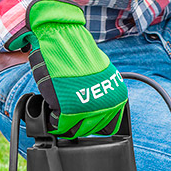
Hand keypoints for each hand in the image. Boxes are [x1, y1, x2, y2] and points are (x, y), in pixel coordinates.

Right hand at [8, 0, 126, 137]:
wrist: (64, 39)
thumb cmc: (79, 55)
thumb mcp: (101, 76)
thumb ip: (101, 95)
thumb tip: (94, 112)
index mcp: (117, 98)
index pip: (108, 127)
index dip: (94, 123)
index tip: (84, 119)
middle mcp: (106, 106)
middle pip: (91, 129)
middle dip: (79, 124)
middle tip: (70, 115)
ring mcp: (87, 109)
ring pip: (76, 130)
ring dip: (67, 124)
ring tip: (61, 112)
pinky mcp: (68, 109)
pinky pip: (60, 125)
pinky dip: (54, 121)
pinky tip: (53, 110)